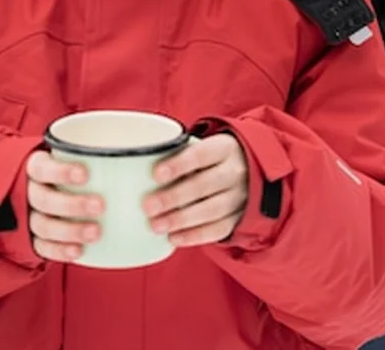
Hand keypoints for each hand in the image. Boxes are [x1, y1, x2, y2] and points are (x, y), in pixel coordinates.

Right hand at [24, 151, 103, 262]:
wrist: (43, 196)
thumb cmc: (69, 172)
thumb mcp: (75, 157)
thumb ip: (94, 154)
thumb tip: (135, 149)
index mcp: (37, 168)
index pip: (41, 168)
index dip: (61, 172)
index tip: (85, 174)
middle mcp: (30, 193)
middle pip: (43, 199)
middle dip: (72, 204)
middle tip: (100, 205)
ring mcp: (30, 217)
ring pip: (43, 226)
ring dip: (69, 230)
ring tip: (96, 232)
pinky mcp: (34, 240)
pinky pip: (43, 247)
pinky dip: (60, 251)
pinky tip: (79, 252)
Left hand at [144, 133, 248, 247]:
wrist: (249, 169)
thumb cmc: (212, 158)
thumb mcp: (203, 146)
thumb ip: (178, 153)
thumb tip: (135, 165)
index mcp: (224, 149)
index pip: (202, 154)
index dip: (179, 165)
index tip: (155, 175)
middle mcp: (235, 172)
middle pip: (205, 185)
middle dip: (174, 197)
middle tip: (147, 206)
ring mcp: (239, 197)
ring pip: (211, 210)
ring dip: (181, 219)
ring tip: (155, 226)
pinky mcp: (238, 218)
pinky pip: (218, 230)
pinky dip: (195, 236)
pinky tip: (173, 238)